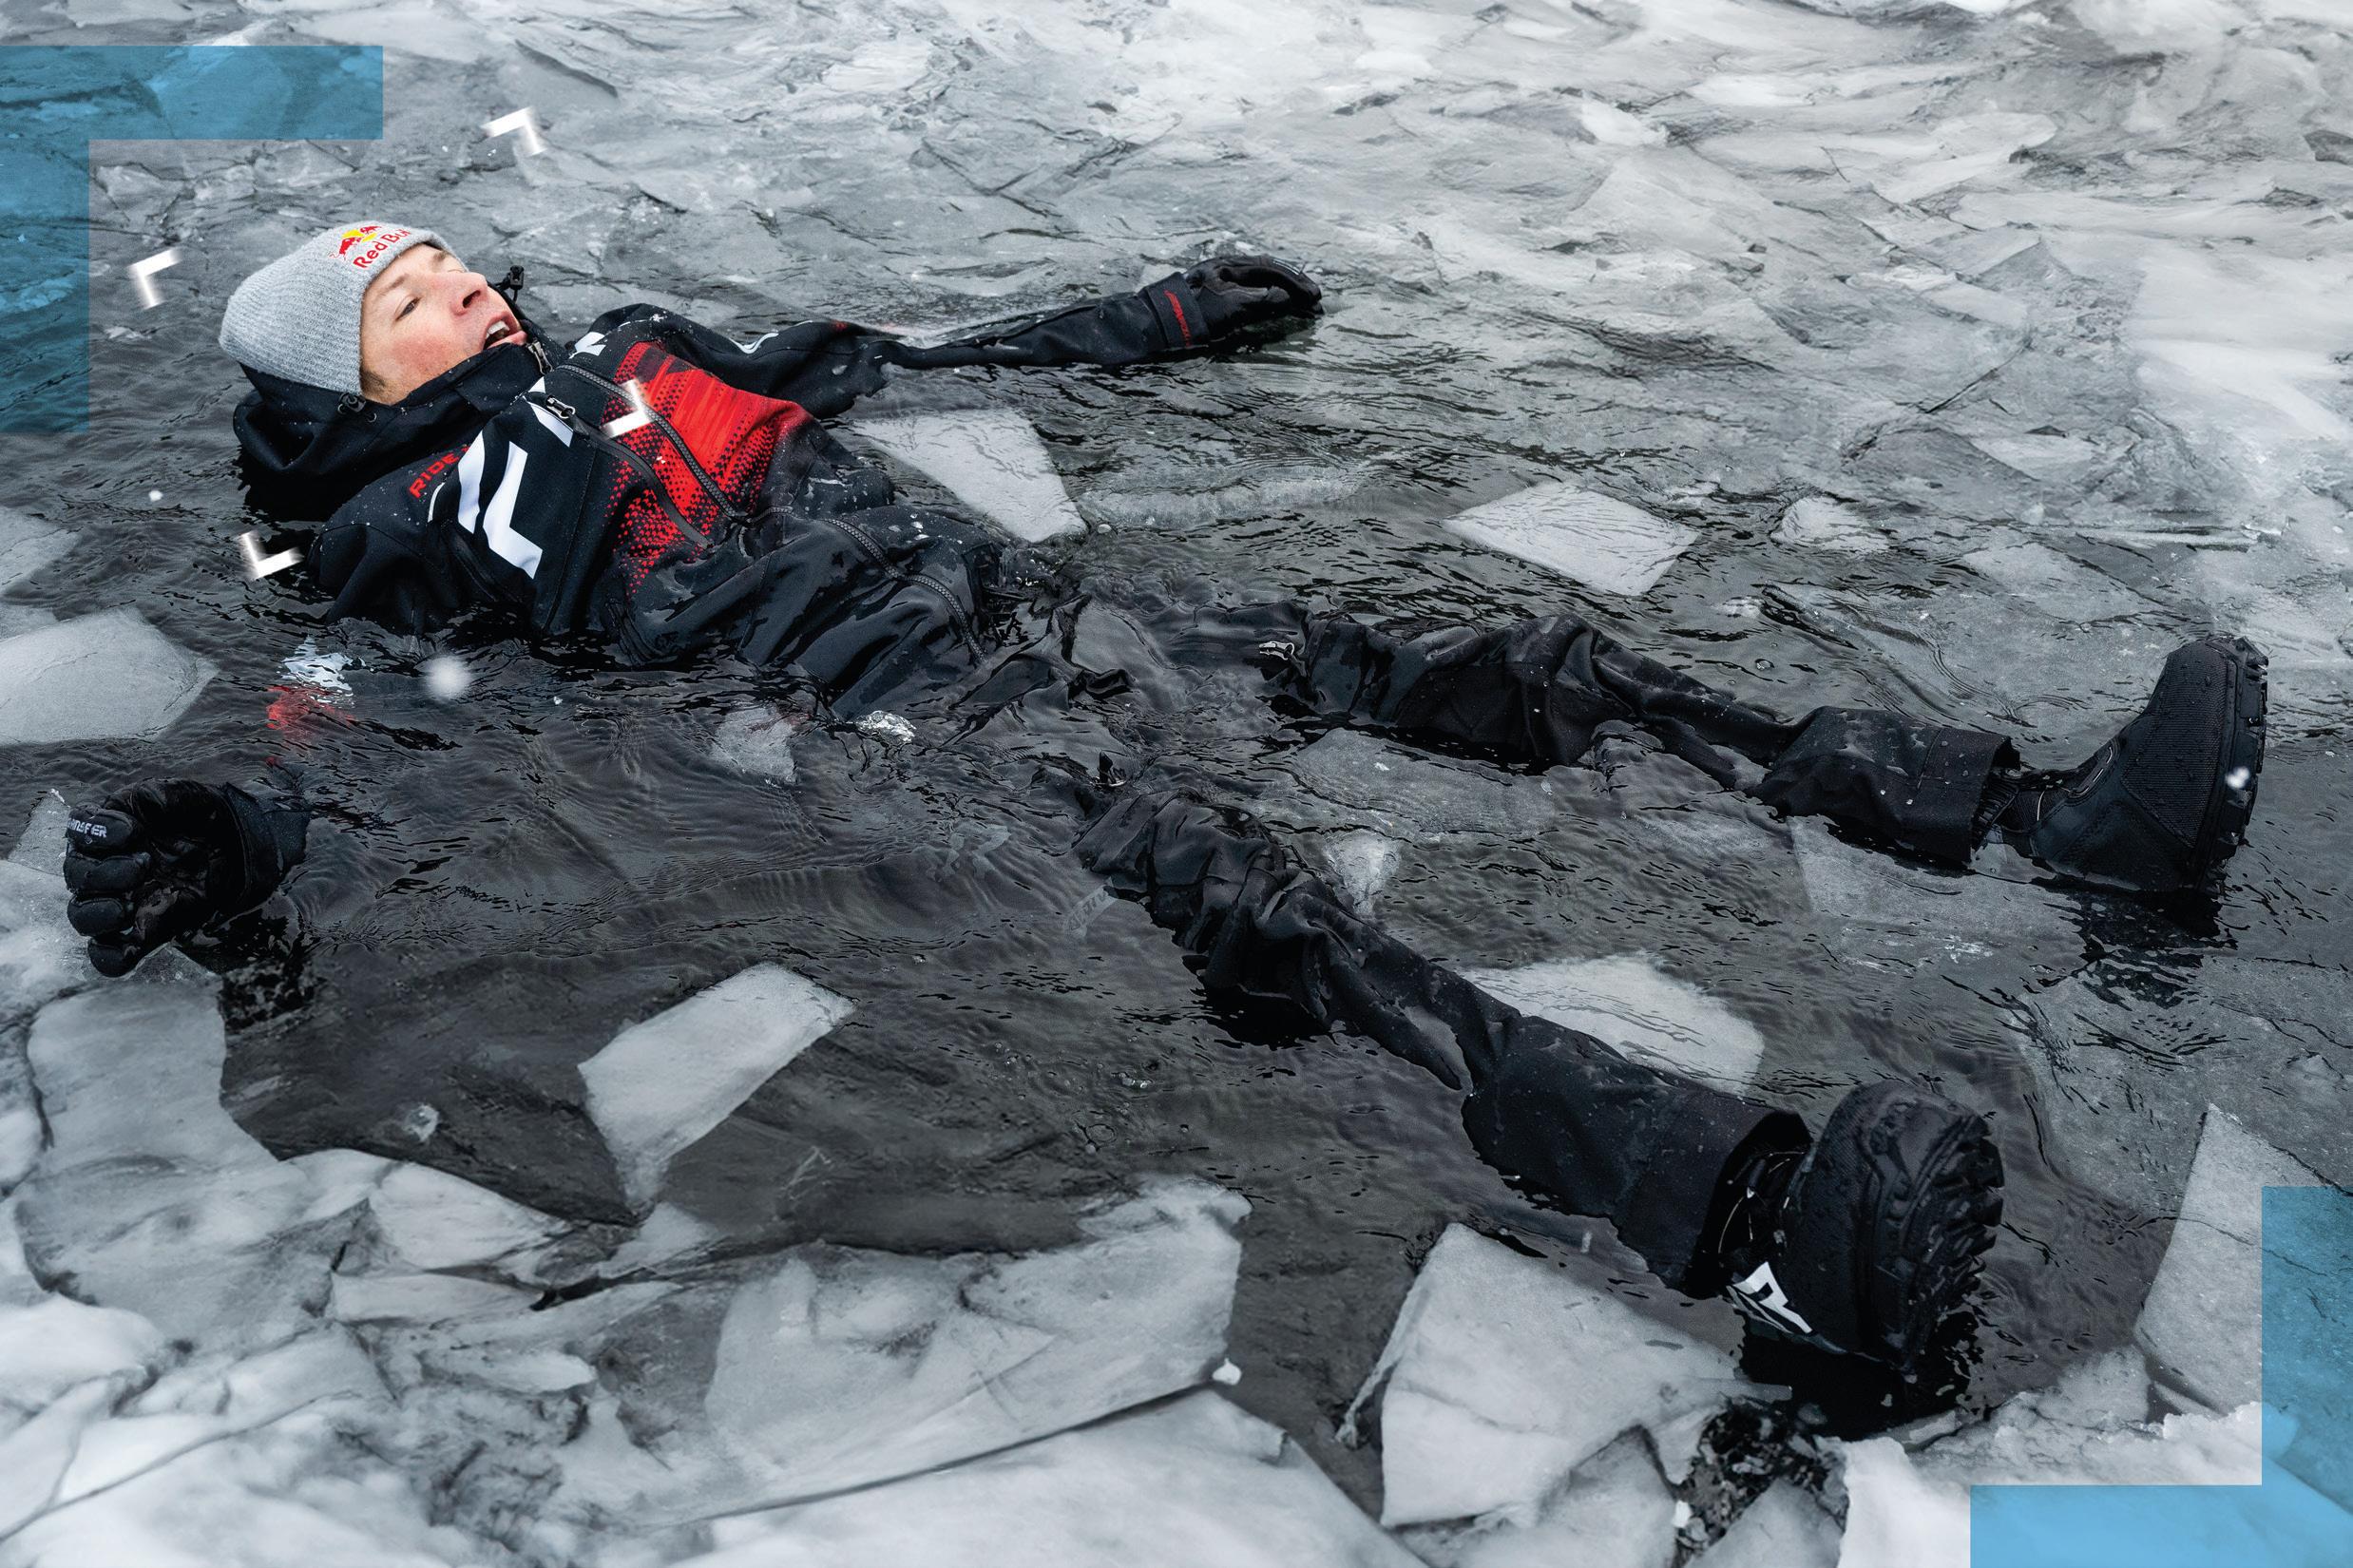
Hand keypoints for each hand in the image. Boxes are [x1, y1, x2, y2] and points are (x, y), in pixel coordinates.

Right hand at [63, 780, 284, 976]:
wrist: (240, 844)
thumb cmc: (201, 817)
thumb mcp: (183, 797)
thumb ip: (157, 797)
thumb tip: (134, 812)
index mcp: (108, 832)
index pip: (79, 833)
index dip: (95, 833)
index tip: (131, 831)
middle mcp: (106, 867)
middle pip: (76, 878)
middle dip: (103, 874)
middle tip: (144, 864)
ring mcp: (123, 900)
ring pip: (84, 917)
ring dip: (99, 914)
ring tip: (130, 905)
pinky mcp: (147, 929)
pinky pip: (110, 954)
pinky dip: (111, 957)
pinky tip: (130, 948)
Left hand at [1184, 254, 1322, 338]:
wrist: (1159, 323)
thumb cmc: (1192, 313)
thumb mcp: (1229, 307)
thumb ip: (1260, 302)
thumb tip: (1287, 299)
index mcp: (1230, 264)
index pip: (1270, 268)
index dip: (1294, 282)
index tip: (1313, 296)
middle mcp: (1229, 268)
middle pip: (1270, 272)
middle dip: (1295, 285)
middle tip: (1316, 299)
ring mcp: (1224, 282)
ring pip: (1263, 282)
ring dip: (1286, 293)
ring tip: (1306, 304)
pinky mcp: (1221, 298)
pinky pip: (1254, 293)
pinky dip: (1272, 299)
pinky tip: (1283, 305)